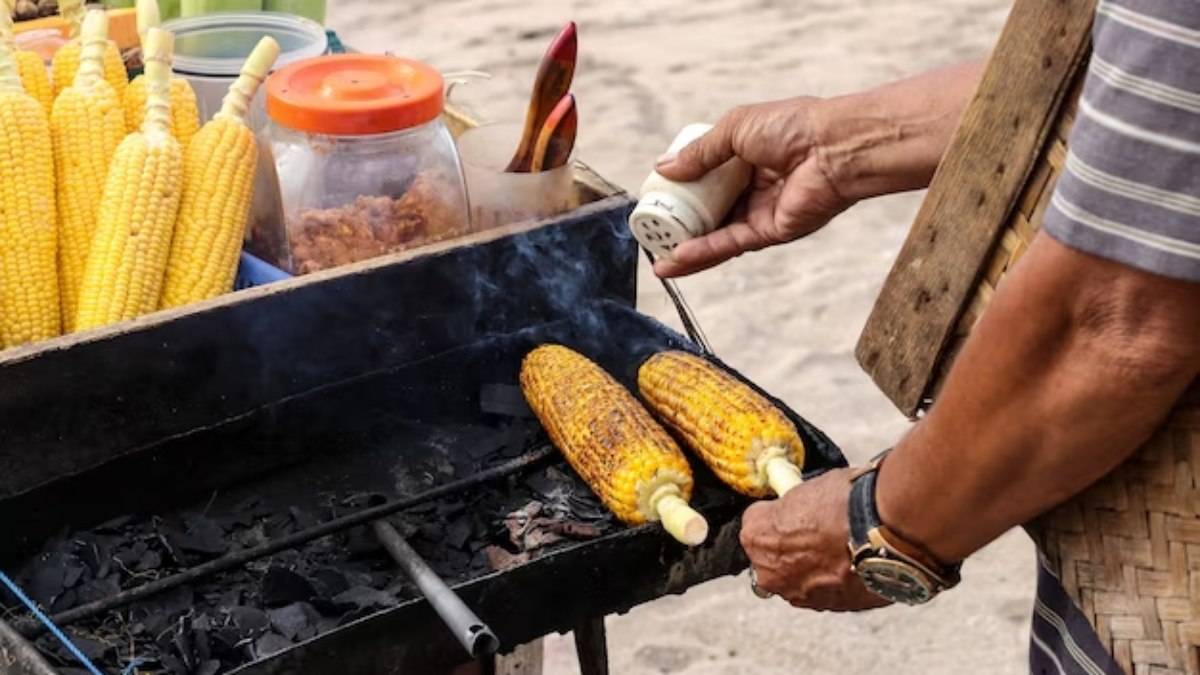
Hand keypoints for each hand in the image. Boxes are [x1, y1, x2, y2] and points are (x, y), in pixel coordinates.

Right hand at [652, 98, 852, 277]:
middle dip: (681, 225)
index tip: (659, 196)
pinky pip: (731, 244)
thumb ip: (700, 151)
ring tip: (658, 258)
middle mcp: (754, 187)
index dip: (684, 188)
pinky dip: (704, 252)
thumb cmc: (793, 126)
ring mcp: (762, 212)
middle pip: (711, 211)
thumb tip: (663, 167)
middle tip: (653, 232)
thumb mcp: (735, 129)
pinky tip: (678, 258)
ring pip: (717, 234)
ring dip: (687, 247)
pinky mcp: (771, 232)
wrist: (834, 146)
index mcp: (748, 158)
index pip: (709, 178)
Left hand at [739, 468, 890, 610]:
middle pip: (772, 557)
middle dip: (789, 545)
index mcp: (757, 536)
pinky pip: (825, 591)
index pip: (757, 521)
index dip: (778, 513)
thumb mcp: (809, 488)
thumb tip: (805, 504)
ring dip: (812, 567)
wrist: (886, 532)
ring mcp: (799, 593)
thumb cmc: (845, 504)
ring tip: (840, 547)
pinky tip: (854, 562)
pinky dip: (835, 579)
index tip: (792, 510)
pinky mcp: (829, 607)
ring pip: (798, 578)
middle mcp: (770, 572)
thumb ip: (796, 504)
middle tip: (817, 530)